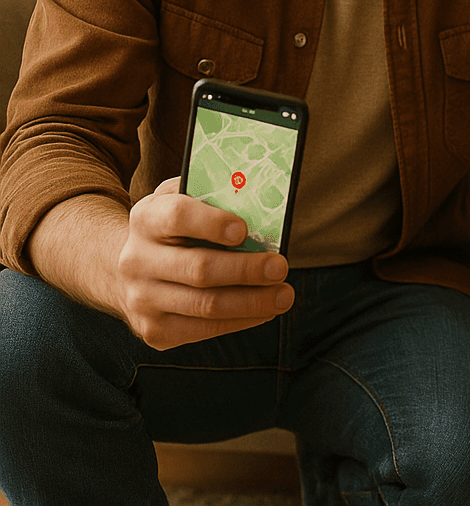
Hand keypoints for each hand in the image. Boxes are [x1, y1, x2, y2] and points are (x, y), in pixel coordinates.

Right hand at [115, 177, 293, 349]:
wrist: (129, 274)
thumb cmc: (173, 231)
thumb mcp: (182, 202)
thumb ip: (212, 195)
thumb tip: (257, 195)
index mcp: (146, 219)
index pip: (177, 217)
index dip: (212, 223)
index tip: (244, 230)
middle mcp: (137, 261)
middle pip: (199, 269)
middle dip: (246, 270)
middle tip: (280, 267)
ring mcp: (142, 299)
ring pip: (205, 305)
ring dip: (252, 302)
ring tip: (284, 295)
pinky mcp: (155, 330)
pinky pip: (204, 330)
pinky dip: (240, 321)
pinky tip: (264, 311)